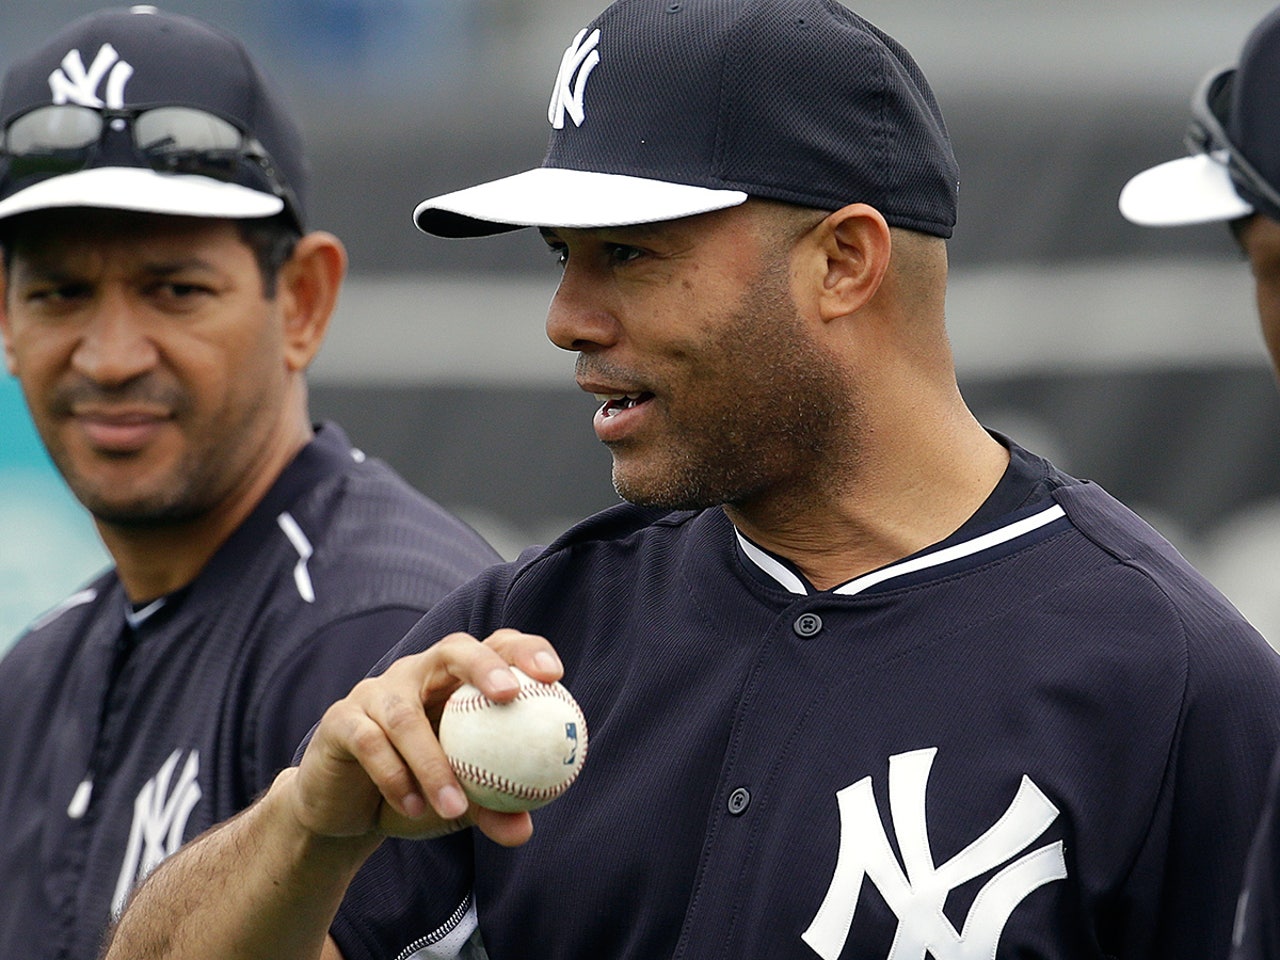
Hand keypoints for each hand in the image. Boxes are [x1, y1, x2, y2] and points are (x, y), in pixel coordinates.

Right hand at [285, 629, 563, 847]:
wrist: (346, 814)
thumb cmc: (416, 794)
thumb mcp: (459, 805)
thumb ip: (491, 810)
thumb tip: (524, 830)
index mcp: (455, 681)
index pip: (496, 646)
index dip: (525, 651)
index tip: (554, 676)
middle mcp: (417, 674)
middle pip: (452, 649)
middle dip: (484, 665)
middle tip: (510, 695)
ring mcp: (375, 692)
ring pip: (405, 713)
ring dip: (432, 763)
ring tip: (455, 806)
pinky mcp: (341, 719)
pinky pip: (369, 742)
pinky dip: (394, 777)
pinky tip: (413, 808)